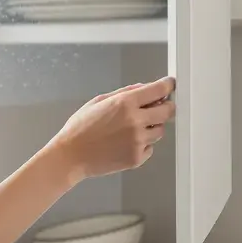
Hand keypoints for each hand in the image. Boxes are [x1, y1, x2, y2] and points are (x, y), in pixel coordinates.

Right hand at [47, 77, 176, 182]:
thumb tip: (143, 87)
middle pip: (168, 111)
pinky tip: (125, 142)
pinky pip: (150, 147)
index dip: (168, 85)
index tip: (170, 85)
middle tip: (158, 107)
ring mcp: (138, 141)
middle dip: (166, 106)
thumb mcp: (99, 101)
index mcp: (125, 103)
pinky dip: (143, 144)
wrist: (71, 155)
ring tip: (130, 129)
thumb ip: (124, 92)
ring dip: (152, 127)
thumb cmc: (80, 129)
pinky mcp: (137, 157)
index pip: (159, 90)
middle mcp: (135, 121)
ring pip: (160, 130)